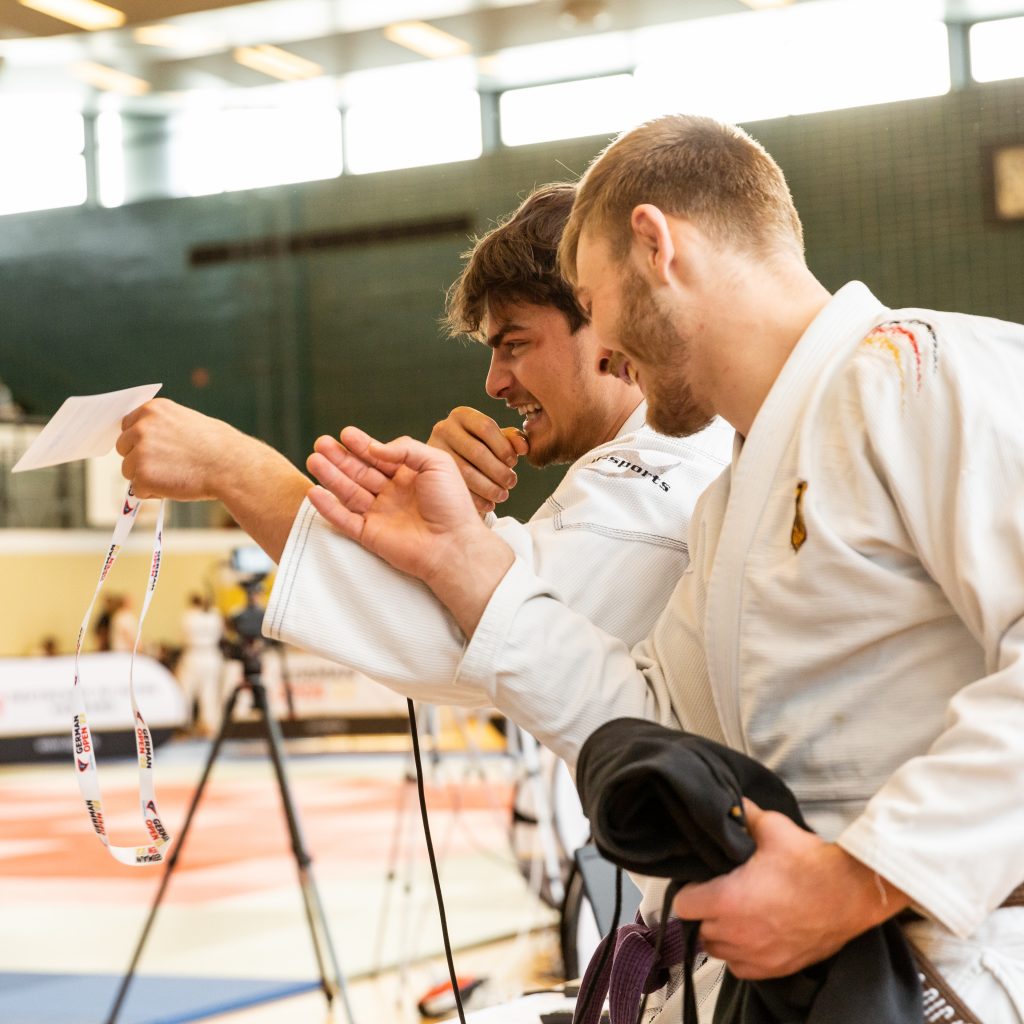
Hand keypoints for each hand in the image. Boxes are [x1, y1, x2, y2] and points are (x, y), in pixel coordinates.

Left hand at [118, 398, 309, 560]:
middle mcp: (142, 427)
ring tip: (176, 476)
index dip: (140, 441)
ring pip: (129, 470)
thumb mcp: (188, 422)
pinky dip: (153, 493)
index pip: (128, 425)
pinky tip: (175, 486)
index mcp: (153, 409)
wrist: (232, 466)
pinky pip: (138, 489)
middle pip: (124, 447)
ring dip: (147, 477)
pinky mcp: (142, 475)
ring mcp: (140, 451)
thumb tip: (146, 441)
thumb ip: (163, 427)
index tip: (154, 450)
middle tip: (167, 467)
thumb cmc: (219, 446)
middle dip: (140, 459)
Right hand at [307, 427, 513, 634]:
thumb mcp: (437, 463)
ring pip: (348, 492)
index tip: (345, 433)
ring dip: (330, 477)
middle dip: (339, 458)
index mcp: (408, 476)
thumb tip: (373, 448)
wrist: (454, 544)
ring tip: (313, 460)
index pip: (379, 457)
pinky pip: (344, 520)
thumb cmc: (451, 503)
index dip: (362, 445)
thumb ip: (406, 449)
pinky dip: (329, 508)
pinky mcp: (370, 535)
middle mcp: (392, 494)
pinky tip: (315, 492)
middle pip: (359, 472)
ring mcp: (380, 514)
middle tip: (321, 443)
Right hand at [428, 407, 528, 514]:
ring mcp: (434, 449)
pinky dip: (476, 499)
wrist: (450, 469)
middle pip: (476, 451)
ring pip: (465, 471)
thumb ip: (513, 441)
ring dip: (489, 487)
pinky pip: (455, 488)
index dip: (504, 447)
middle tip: (511, 483)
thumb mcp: (497, 442)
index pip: (486, 427)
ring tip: (502, 495)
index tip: (513, 463)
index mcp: (462, 415)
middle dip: (498, 471)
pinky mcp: (431, 472)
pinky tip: (488, 504)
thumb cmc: (481, 451)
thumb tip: (523, 448)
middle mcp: (444, 428)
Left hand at [672, 800, 909, 978]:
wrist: (850, 894)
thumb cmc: (810, 863)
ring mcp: (756, 955)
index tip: (700, 881)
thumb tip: (729, 802)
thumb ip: (743, 815)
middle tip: (718, 893)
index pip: (682, 905)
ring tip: (733, 913)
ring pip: (717, 950)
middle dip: (703, 911)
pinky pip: (739, 968)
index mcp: (727, 900)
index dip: (688, 890)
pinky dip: (739, 954)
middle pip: (697, 929)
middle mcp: (736, 933)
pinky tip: (750, 933)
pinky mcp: (775, 969)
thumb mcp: (772, 828)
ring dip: (719, 934)